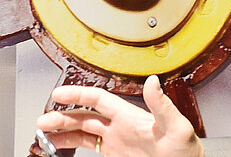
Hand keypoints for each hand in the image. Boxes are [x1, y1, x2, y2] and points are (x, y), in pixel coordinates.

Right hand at [35, 76, 200, 156]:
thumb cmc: (187, 151)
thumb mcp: (177, 128)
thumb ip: (163, 106)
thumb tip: (153, 81)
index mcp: (130, 115)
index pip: (97, 99)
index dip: (77, 95)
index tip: (58, 94)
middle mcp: (120, 125)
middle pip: (83, 116)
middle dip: (61, 116)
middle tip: (43, 121)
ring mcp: (116, 140)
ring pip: (82, 131)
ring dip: (63, 131)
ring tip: (44, 133)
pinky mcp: (116, 155)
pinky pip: (88, 147)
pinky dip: (71, 146)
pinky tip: (60, 146)